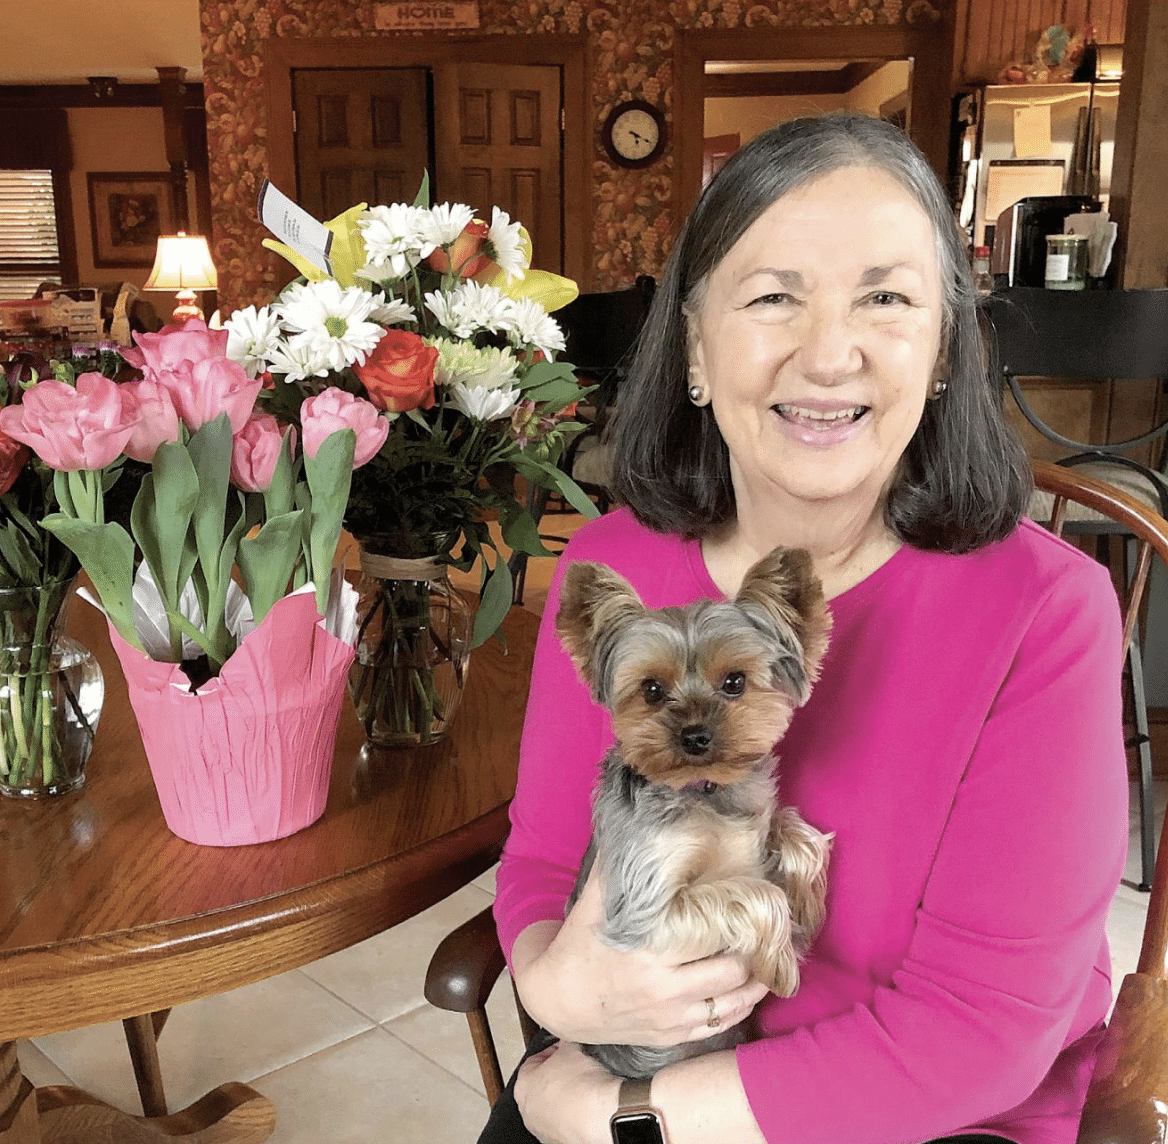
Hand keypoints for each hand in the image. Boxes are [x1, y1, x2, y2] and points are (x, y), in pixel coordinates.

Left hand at [514, 1041, 618, 1143]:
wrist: (602, 1116)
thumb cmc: (582, 1085)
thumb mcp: (571, 1047)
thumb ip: (564, 1041)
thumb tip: (567, 1037)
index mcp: (523, 1086)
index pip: (533, 1061)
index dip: (551, 1052)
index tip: (563, 1049)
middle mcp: (528, 1113)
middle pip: (540, 1086)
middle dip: (556, 1074)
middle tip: (574, 1066)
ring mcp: (544, 1131)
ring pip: (552, 1107)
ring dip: (565, 1097)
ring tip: (584, 1087)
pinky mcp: (561, 1142)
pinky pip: (565, 1123)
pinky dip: (574, 1114)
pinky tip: (588, 1105)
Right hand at [516, 867, 769, 1046]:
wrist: (558, 1000)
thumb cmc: (579, 945)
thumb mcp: (595, 902)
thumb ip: (618, 866)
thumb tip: (640, 825)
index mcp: (651, 951)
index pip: (714, 936)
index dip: (740, 919)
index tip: (756, 901)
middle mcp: (665, 989)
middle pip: (733, 971)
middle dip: (755, 950)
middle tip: (768, 929)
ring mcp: (671, 1017)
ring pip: (734, 1003)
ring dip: (756, 981)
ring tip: (770, 957)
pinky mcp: (671, 1036)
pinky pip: (720, 1026)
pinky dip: (741, 1007)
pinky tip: (751, 989)